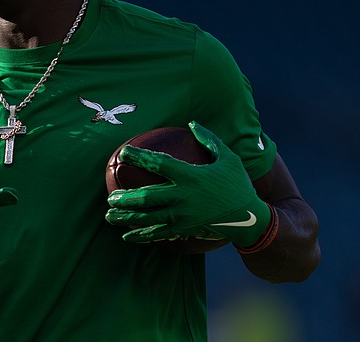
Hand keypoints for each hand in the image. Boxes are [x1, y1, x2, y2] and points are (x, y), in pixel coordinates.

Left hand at [105, 122, 270, 247]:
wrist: (249, 217)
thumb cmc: (237, 184)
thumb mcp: (228, 158)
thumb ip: (209, 140)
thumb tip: (192, 123)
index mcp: (191, 176)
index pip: (159, 163)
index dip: (139, 157)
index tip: (123, 153)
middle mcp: (183, 197)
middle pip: (147, 197)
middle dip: (125, 197)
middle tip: (109, 196)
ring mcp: (182, 216)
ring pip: (148, 218)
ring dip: (126, 217)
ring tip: (109, 216)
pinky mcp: (183, 230)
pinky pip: (158, 234)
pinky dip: (140, 236)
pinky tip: (126, 236)